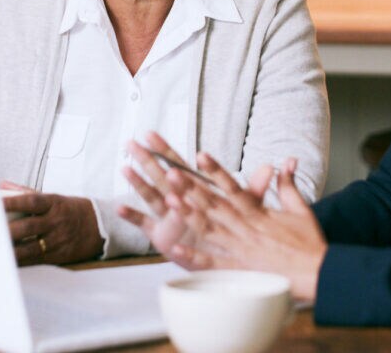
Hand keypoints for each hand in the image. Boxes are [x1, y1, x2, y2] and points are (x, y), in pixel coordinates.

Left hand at [3, 189, 102, 264]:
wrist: (101, 227)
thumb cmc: (71, 210)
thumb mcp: (54, 199)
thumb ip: (26, 193)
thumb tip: (2, 185)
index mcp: (54, 203)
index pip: (30, 201)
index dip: (12, 202)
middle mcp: (56, 221)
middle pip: (27, 227)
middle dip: (6, 230)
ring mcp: (57, 240)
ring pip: (29, 247)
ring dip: (9, 249)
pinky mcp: (58, 256)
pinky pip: (35, 260)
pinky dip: (20, 262)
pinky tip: (6, 261)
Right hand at [117, 132, 272, 267]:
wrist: (224, 258)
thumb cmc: (232, 228)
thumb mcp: (245, 208)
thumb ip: (254, 188)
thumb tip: (272, 166)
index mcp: (194, 191)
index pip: (178, 164)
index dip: (164, 149)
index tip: (151, 133)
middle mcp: (177, 201)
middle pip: (159, 175)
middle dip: (146, 159)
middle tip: (131, 142)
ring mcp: (167, 217)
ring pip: (151, 196)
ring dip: (139, 183)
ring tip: (126, 169)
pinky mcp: (161, 236)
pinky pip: (145, 226)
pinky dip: (133, 218)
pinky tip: (119, 207)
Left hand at [169, 154, 327, 301]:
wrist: (319, 273)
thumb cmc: (309, 243)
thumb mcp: (300, 208)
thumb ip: (287, 184)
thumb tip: (286, 161)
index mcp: (259, 212)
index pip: (233, 186)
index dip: (216, 170)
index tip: (200, 156)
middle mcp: (246, 228)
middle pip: (215, 204)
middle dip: (192, 188)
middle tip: (171, 172)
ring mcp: (241, 248)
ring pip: (210, 229)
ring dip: (189, 215)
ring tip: (168, 201)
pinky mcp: (240, 269)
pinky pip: (213, 263)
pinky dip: (194, 256)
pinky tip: (175, 249)